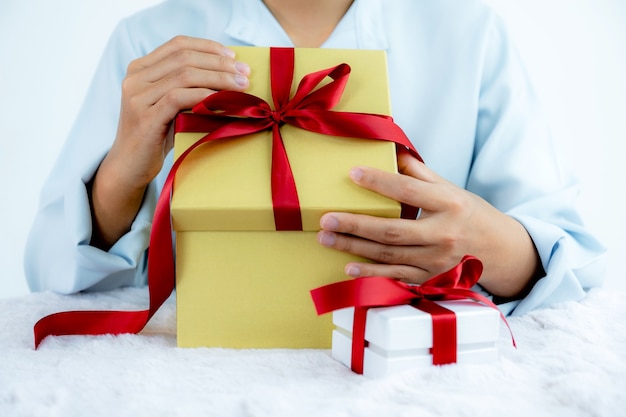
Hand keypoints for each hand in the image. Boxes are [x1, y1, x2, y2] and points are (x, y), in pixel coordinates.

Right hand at [91, 36, 250, 248]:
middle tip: (245, 73)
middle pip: (184, 58)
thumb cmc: (156, 136)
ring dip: (218, 78)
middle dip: (219, 63)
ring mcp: (137, 96)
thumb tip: (229, 76)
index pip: (178, 44)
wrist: (129, 166)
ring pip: (184, 75)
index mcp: (140, 68)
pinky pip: (179, 97)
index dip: (208, 47)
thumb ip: (187, 87)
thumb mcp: (169, 105)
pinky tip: (222, 99)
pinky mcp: (144, 116)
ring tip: (241, 86)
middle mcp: (135, 78)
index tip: (233, 57)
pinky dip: (204, 96)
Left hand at [317, 149, 540, 297]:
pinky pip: (395, 275)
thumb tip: (391, 152)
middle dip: (355, 224)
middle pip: (391, 230)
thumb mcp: (451, 188)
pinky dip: (370, 272)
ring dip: (354, 247)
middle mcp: (442, 234)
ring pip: (388, 254)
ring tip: (327, 238)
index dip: (379, 182)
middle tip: (326, 218)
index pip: (408, 191)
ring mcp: (436, 260)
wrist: (499, 250)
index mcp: (448, 204)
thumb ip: (420, 174)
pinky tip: (348, 267)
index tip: (353, 173)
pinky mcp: (431, 278)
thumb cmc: (470, 214)